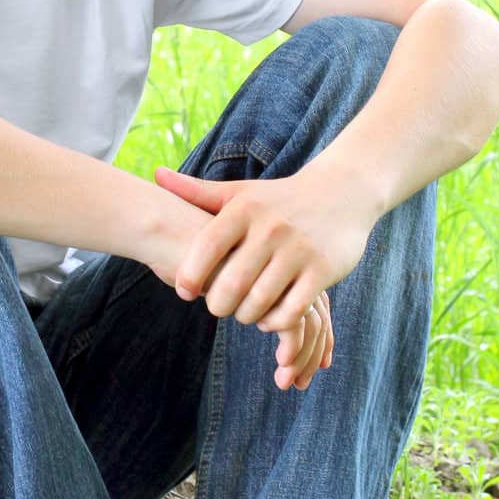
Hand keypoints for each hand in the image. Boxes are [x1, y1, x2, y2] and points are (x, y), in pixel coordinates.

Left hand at [145, 188, 332, 389]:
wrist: (342, 192)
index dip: (188, 275)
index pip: (206, 248)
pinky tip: (269, 318)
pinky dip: (274, 323)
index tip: (183, 290)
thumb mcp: (240, 193)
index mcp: (244, 209)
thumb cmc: (279, 198)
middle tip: (217, 306)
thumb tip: (156, 175)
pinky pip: (290, 311)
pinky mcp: (322, 270)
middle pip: (230, 285)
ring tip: (242, 313)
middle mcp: (270, 228)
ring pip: (259, 302)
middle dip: (217, 305)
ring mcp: (298, 250)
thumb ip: (197, 191)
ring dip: (245, 317)